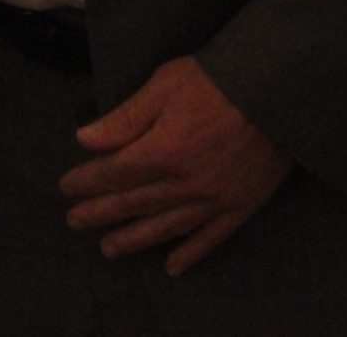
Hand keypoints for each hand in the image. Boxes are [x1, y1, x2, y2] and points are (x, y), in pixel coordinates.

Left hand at [60, 57, 293, 275]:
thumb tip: (84, 140)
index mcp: (162, 152)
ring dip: (134, 240)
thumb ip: (126, 118)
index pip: (114, 174)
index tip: (67, 187)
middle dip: (100, 213)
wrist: (279, 91)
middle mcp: (184, 184)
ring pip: (165, 227)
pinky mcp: (241, 206)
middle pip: (133, 204)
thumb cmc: (218, 80)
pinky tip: (173, 266)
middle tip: (76, 222)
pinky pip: (211, 238)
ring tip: (109, 249)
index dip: (87, 181)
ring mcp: (214, 200)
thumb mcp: (165, 85)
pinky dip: (191, 254)